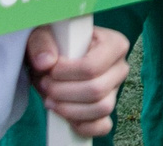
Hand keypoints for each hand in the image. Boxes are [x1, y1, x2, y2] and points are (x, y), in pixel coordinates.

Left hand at [28, 23, 130, 138]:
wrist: (53, 61)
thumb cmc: (53, 44)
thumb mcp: (44, 35)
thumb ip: (43, 43)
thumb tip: (46, 63)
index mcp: (115, 44)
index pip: (92, 67)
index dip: (65, 73)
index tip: (50, 69)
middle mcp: (120, 67)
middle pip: (96, 90)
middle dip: (62, 92)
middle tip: (45, 85)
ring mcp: (115, 90)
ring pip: (101, 108)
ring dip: (68, 109)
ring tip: (51, 99)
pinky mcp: (106, 109)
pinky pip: (103, 126)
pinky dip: (83, 126)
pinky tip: (66, 118)